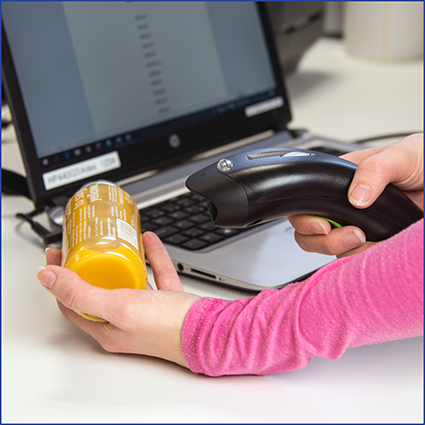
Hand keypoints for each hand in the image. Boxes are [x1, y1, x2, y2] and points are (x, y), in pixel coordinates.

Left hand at [35, 231, 200, 366]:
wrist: (209, 331)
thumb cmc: (166, 328)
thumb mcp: (116, 307)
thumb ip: (80, 293)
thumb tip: (46, 277)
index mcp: (106, 328)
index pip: (72, 301)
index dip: (60, 279)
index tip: (56, 255)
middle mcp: (125, 321)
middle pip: (98, 290)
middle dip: (87, 266)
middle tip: (81, 245)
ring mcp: (147, 311)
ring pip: (127, 281)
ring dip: (119, 260)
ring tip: (112, 241)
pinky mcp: (166, 301)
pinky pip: (155, 274)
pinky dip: (150, 257)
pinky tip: (148, 241)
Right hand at [287, 133, 423, 257]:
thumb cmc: (424, 161)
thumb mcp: (400, 156)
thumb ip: (374, 169)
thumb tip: (355, 195)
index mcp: (341, 181)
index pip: (307, 202)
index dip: (306, 218)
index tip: (324, 225)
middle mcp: (343, 205)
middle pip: (309, 232)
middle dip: (322, 240)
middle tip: (350, 233)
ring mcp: (356, 225)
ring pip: (330, 248)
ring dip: (342, 249)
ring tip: (365, 237)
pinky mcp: (373, 242)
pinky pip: (354, 258)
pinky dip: (362, 257)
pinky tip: (377, 246)